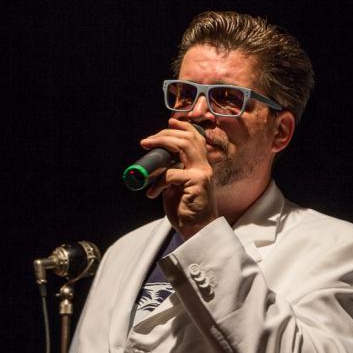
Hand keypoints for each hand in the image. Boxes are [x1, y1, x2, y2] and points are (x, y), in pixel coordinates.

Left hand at [140, 118, 217, 237]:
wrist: (198, 231)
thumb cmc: (187, 210)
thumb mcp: (178, 187)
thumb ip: (173, 172)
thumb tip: (158, 163)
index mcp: (201, 165)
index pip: (196, 138)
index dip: (183, 127)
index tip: (169, 122)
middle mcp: (204, 166)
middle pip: (187, 138)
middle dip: (166, 134)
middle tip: (148, 140)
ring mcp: (202, 173)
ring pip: (183, 146)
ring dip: (162, 143)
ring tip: (147, 147)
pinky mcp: (196, 182)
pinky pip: (171, 173)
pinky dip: (158, 181)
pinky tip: (152, 191)